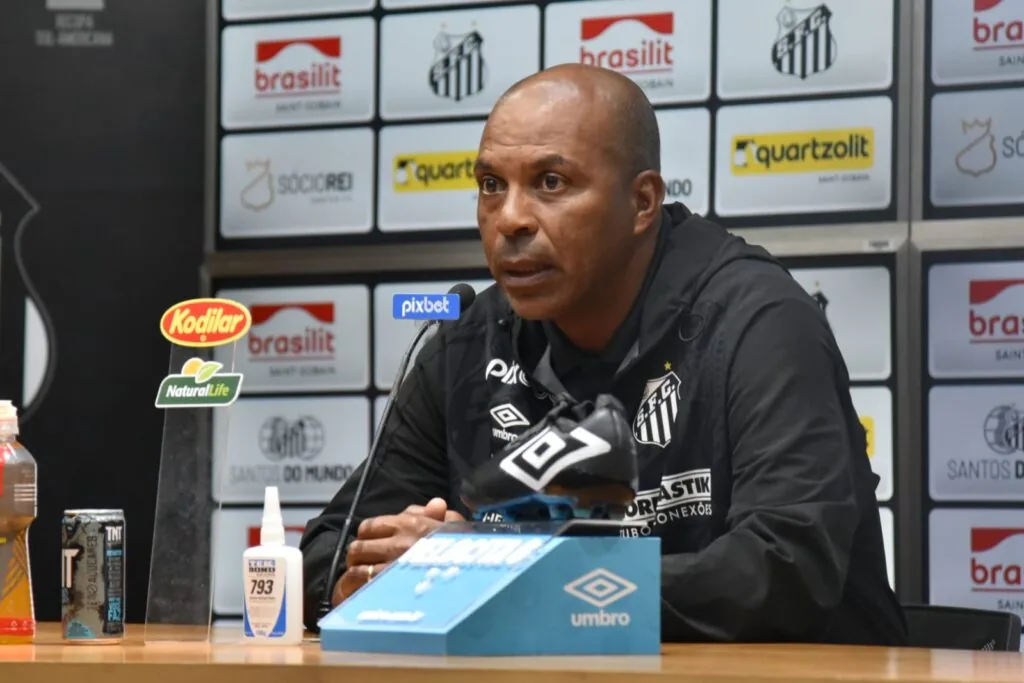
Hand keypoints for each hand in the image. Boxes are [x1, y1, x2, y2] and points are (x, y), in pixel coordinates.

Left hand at [331, 498, 463, 605]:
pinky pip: (360, 591)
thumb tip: (435, 503)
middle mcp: (398, 545)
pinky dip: (357, 595)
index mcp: (411, 525)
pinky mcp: (388, 593)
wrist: (473, 583)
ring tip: (362, 584)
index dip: (368, 536)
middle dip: (359, 557)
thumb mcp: (457, 530)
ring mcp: (391, 570)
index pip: (370, 526)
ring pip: (356, 571)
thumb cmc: (465, 556)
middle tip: (365, 565)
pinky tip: (361, 599)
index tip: (373, 544)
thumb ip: (440, 515)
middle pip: (358, 548)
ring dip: (356, 578)